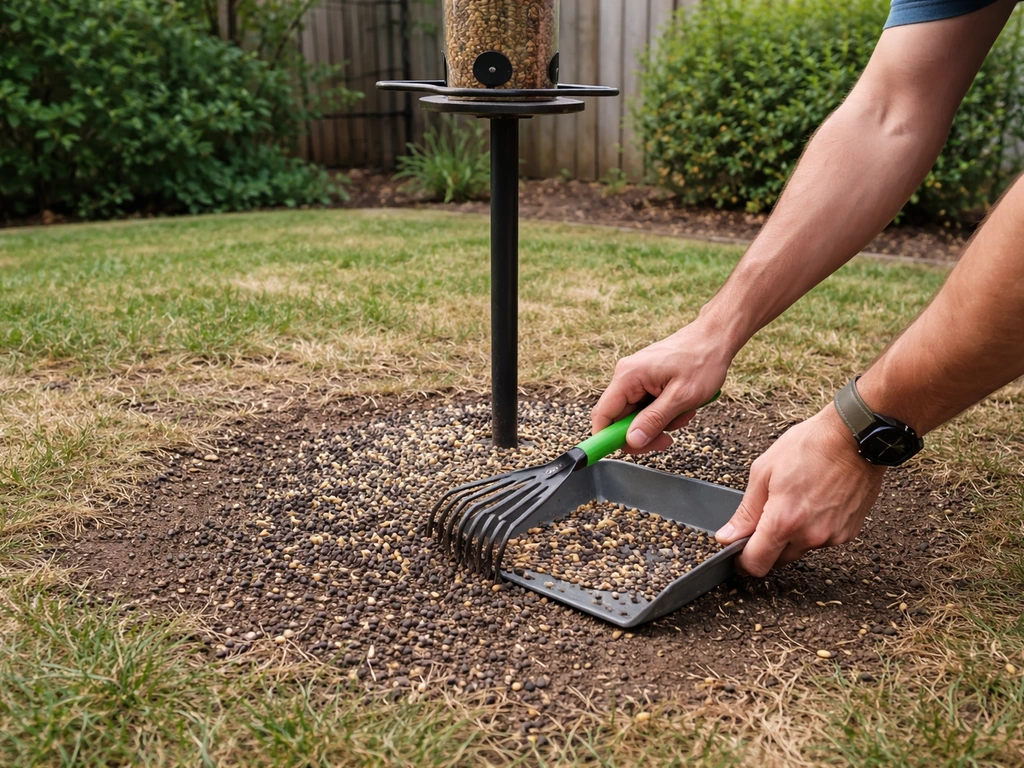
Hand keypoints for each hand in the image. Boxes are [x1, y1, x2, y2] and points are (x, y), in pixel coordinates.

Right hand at [591, 318, 732, 453]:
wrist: (716, 337)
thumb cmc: (703, 360)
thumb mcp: (681, 397)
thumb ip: (654, 420)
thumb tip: (631, 441)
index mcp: (628, 376)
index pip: (603, 414)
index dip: (607, 438)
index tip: (624, 452)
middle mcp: (627, 375)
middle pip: (620, 419)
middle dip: (645, 432)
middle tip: (668, 438)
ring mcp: (637, 378)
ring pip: (637, 415)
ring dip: (659, 422)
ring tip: (683, 413)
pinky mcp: (647, 380)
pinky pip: (647, 406)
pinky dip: (664, 412)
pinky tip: (682, 405)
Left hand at [715, 405, 886, 576]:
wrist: (856, 437)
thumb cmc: (811, 446)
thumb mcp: (764, 471)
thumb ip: (745, 511)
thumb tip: (728, 536)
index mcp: (784, 521)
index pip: (756, 563)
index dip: (743, 560)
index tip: (738, 550)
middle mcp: (810, 536)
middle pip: (777, 561)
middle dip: (766, 546)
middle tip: (766, 517)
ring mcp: (832, 537)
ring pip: (800, 550)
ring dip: (791, 537)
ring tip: (795, 501)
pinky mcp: (849, 534)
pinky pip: (822, 541)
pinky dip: (813, 530)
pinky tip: (814, 503)